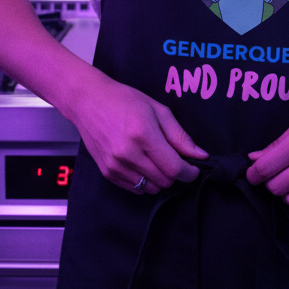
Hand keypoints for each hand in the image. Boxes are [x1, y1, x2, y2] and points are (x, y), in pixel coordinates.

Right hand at [71, 71, 207, 195]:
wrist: (89, 101)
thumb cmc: (124, 100)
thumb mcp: (158, 110)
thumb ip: (179, 136)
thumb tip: (200, 155)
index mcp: (143, 135)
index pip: (174, 168)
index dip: (189, 172)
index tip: (194, 168)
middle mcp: (128, 154)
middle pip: (164, 181)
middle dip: (175, 173)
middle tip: (174, 158)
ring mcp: (116, 166)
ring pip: (151, 188)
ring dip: (160, 179)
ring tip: (157, 160)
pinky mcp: (108, 173)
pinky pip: (135, 188)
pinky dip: (144, 181)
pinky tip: (143, 164)